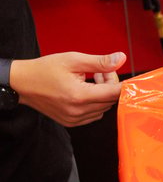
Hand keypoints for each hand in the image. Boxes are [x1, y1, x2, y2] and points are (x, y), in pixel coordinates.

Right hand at [10, 51, 125, 126]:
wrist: (22, 83)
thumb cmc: (44, 69)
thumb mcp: (73, 60)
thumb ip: (99, 62)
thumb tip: (121, 59)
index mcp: (79, 96)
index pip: (114, 93)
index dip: (119, 81)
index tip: (115, 72)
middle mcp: (78, 111)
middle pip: (110, 100)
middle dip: (109, 85)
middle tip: (100, 71)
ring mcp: (74, 119)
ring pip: (103, 108)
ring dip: (102, 94)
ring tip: (91, 79)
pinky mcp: (71, 122)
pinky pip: (94, 115)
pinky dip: (95, 103)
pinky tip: (85, 91)